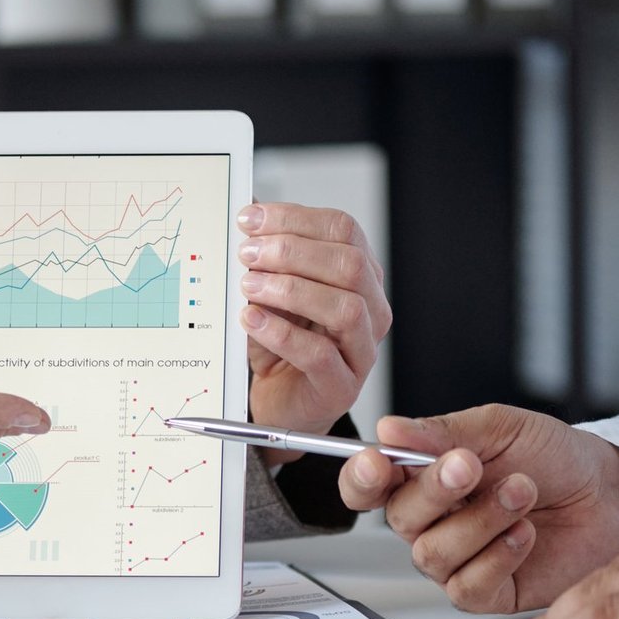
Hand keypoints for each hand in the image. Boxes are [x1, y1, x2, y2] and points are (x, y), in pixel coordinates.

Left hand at [238, 202, 391, 464]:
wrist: (279, 402)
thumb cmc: (279, 345)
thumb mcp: (270, 292)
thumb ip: (267, 257)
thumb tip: (250, 216)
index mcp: (359, 275)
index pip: (342, 230)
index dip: (295, 218)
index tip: (251, 219)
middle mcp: (371, 310)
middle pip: (350, 264)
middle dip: (292, 251)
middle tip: (248, 253)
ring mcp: (361, 350)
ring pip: (346, 309)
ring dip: (291, 290)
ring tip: (249, 286)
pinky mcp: (341, 387)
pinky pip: (320, 355)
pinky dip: (282, 333)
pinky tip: (253, 320)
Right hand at [337, 404, 618, 612]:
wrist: (611, 493)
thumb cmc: (556, 458)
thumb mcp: (500, 429)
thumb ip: (443, 431)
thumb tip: (389, 429)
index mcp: (422, 476)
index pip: (366, 485)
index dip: (361, 478)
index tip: (377, 463)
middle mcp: (432, 520)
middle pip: (399, 518)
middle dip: (434, 490)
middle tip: (469, 465)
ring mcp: (457, 558)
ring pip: (432, 554)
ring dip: (479, 520)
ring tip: (522, 491)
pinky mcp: (487, 591)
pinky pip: (466, 586)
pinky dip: (497, 556)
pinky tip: (525, 533)